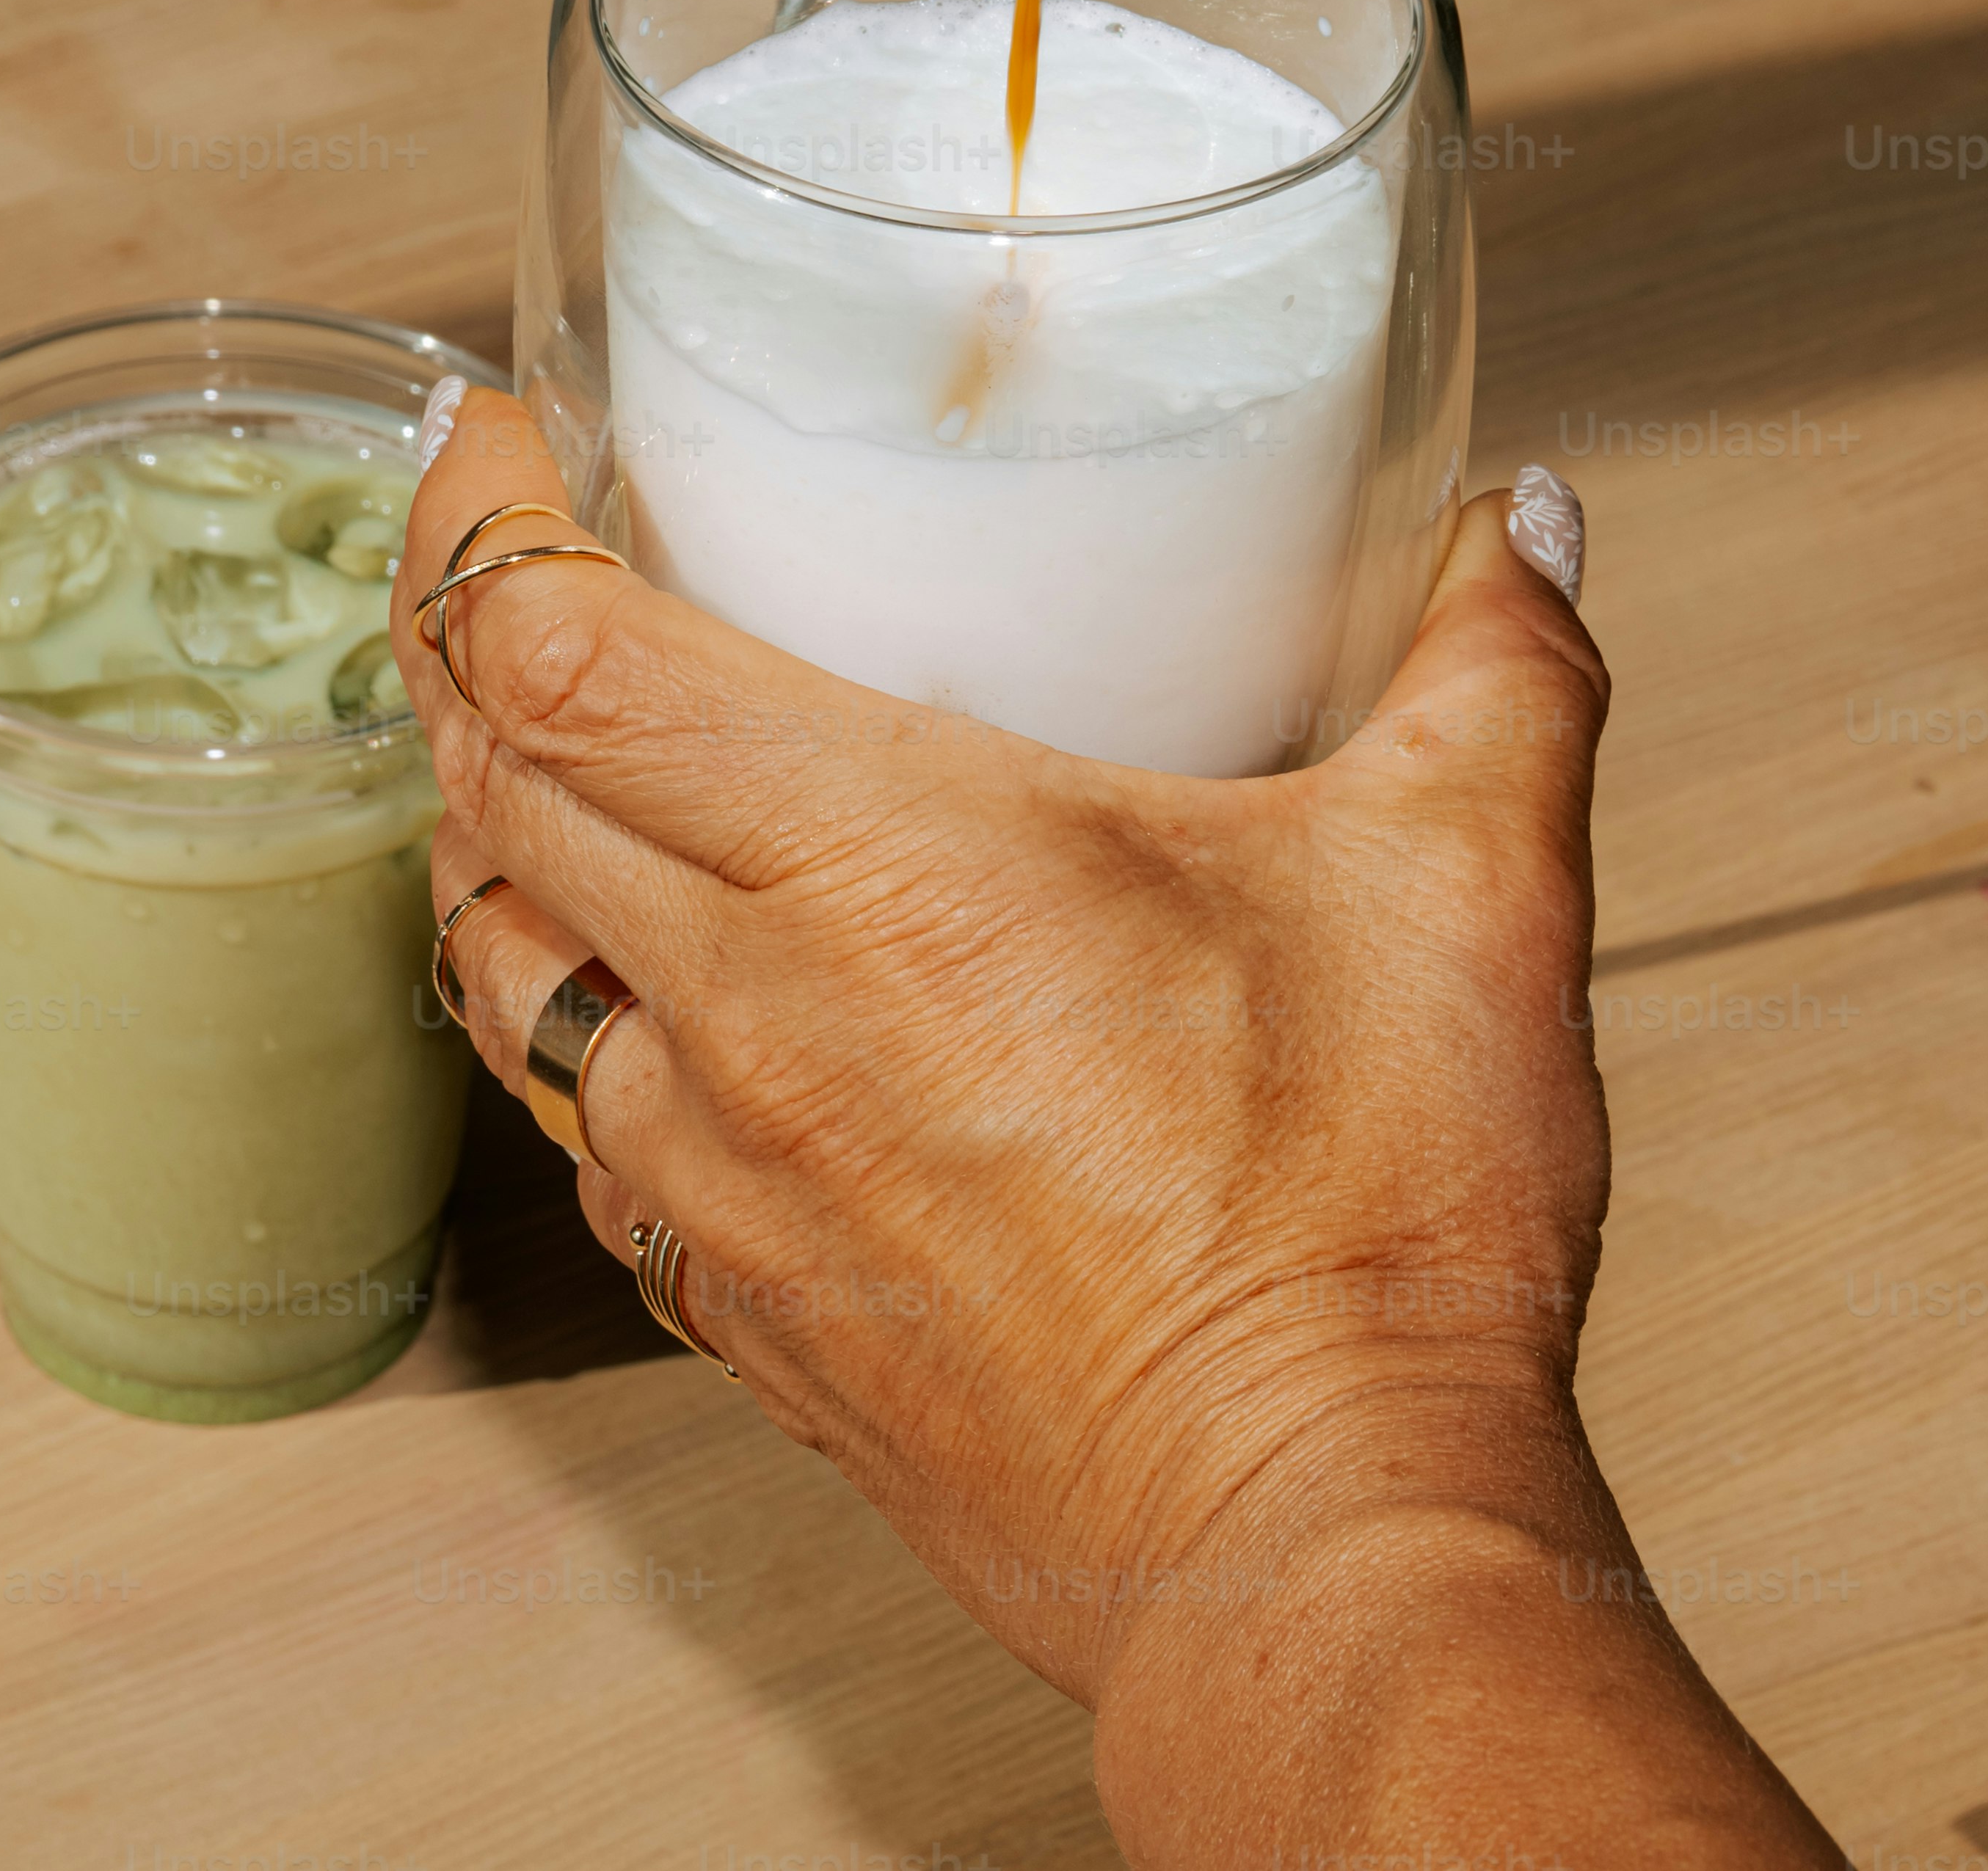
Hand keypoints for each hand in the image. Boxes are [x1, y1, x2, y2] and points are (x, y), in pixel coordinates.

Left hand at [395, 400, 1831, 1867]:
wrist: (1313, 1549)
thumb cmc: (1368, 1237)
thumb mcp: (1472, 888)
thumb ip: (1498, 666)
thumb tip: (1524, 523)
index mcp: (875, 862)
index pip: (554, 649)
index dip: (481, 518)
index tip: (496, 437)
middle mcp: (748, 1015)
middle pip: (486, 781)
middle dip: (463, 641)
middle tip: (506, 553)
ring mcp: (724, 1181)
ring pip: (500, 964)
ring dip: (491, 838)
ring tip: (541, 752)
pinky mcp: (747, 1314)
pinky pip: (581, 1137)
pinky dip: (570, 1026)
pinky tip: (642, 1002)